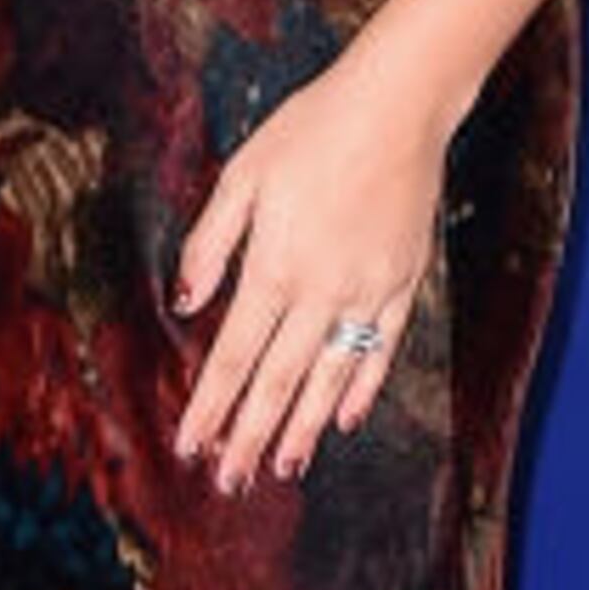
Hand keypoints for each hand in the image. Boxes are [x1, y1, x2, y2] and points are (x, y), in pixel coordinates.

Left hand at [174, 42, 448, 490]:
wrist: (396, 107)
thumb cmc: (310, 132)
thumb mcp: (241, 176)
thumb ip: (210, 244)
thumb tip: (185, 302)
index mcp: (274, 267)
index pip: (235, 357)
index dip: (211, 407)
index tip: (190, 447)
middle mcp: (322, 292)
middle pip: (279, 381)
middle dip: (250, 436)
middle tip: (228, 482)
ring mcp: (367, 293)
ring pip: (330, 378)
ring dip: (303, 428)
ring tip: (282, 467)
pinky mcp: (402, 285)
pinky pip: (380, 351)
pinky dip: (362, 389)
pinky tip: (344, 419)